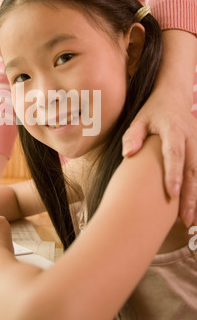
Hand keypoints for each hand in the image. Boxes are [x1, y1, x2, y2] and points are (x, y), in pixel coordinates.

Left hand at [122, 92, 196, 226]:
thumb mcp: (139, 119)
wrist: (173, 98)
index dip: (174, 174)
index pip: (174, 153)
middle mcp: (190, 138)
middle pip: (193, 169)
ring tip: (191, 221)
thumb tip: (128, 154)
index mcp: (173, 129)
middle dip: (190, 195)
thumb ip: (133, 136)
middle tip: (186, 218)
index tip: (172, 193)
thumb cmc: (152, 113)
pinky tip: (195, 209)